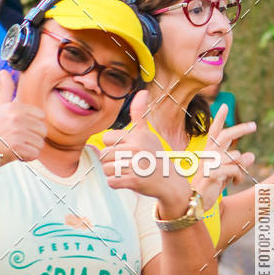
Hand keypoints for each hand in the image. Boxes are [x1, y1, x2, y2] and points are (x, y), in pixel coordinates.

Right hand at [0, 70, 46, 165]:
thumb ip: (4, 91)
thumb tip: (5, 71)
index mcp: (13, 107)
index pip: (41, 116)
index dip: (33, 126)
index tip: (19, 130)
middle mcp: (15, 117)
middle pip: (43, 130)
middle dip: (32, 138)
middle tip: (16, 141)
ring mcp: (16, 131)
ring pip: (40, 143)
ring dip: (30, 149)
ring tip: (14, 148)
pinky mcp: (16, 146)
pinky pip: (35, 154)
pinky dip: (27, 158)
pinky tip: (14, 155)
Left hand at [100, 91, 193, 217]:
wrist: (169, 181)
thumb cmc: (154, 156)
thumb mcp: (148, 133)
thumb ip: (139, 113)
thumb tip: (142, 90)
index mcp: (137, 136)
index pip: (106, 138)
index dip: (112, 146)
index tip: (124, 150)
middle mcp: (136, 149)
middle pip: (104, 155)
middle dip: (111, 161)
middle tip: (126, 163)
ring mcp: (135, 166)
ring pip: (106, 169)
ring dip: (113, 173)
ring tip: (127, 171)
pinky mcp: (133, 181)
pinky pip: (110, 182)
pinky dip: (116, 183)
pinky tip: (127, 180)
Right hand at [192, 105, 256, 209]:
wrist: (193, 204)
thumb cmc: (208, 188)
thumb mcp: (226, 174)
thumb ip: (238, 164)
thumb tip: (251, 155)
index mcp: (208, 153)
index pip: (214, 133)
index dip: (219, 119)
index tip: (225, 105)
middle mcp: (208, 155)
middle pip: (226, 135)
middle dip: (240, 128)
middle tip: (254, 125)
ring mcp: (209, 163)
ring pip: (236, 155)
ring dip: (241, 167)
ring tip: (236, 178)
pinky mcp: (212, 173)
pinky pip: (235, 168)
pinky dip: (238, 176)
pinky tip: (233, 183)